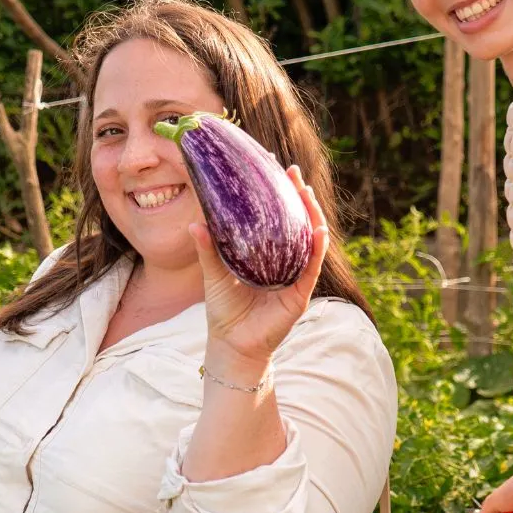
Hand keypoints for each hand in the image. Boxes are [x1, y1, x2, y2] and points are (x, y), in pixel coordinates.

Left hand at [190, 165, 329, 370]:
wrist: (231, 345)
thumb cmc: (224, 310)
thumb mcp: (213, 274)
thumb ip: (208, 249)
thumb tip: (194, 223)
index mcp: (266, 253)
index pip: (278, 218)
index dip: (279, 193)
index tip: (275, 167)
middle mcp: (285, 261)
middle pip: (298, 222)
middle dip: (299, 196)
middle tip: (293, 173)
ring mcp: (295, 276)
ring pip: (310, 239)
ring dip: (312, 215)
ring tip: (306, 193)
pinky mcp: (300, 294)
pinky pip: (312, 267)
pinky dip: (317, 249)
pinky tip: (318, 231)